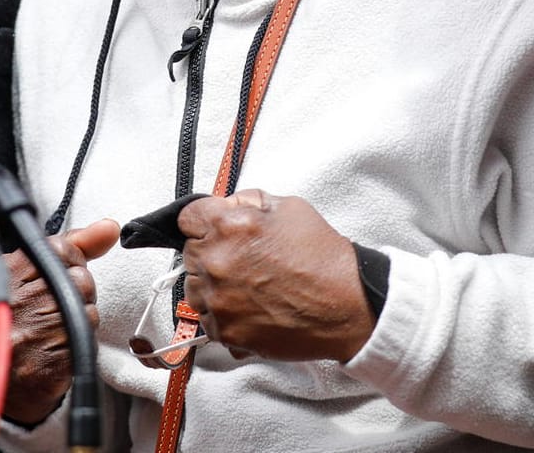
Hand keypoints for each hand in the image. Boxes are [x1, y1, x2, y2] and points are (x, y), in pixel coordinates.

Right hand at [0, 218, 119, 425]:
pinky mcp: (50, 352)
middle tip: (58, 304)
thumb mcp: (37, 275)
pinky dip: (85, 332)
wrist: (9, 381)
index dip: (71, 260)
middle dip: (79, 288)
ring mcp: (33, 327)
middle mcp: (16, 298)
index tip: (62, 273)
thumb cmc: (25, 319)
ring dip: (83, 311)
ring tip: (59, 323)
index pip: (58, 247)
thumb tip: (110, 227)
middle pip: (78, 275)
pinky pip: (88, 327)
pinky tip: (65, 340)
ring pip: (86, 301)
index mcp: (7, 273)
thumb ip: (76, 245)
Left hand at [176, 190, 375, 362]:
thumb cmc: (322, 256)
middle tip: (241, 260)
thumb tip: (226, 206)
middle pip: (189, 253)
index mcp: (228, 226)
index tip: (212, 229)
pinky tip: (249, 308)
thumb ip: (248, 202)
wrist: (346, 304)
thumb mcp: (288, 207)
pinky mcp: (225, 330)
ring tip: (245, 287)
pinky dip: (222, 314)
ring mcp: (218, 299)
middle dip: (210, 252)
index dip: (203, 221)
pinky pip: (207, 319)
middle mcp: (216, 262)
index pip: (188, 218)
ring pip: (193, 288)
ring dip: (211, 285)